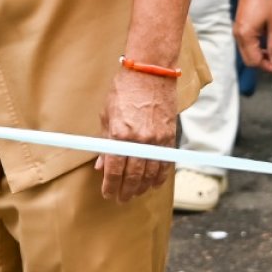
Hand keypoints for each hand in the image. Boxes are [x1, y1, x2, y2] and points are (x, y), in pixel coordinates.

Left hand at [97, 66, 179, 202]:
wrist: (150, 72)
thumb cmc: (124, 90)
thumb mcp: (106, 115)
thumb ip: (105, 143)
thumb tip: (102, 165)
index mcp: (119, 135)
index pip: (115, 171)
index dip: (110, 186)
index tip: (108, 194)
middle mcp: (139, 141)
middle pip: (133, 176)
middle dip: (126, 191)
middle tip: (121, 198)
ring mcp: (156, 140)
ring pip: (151, 173)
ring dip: (142, 187)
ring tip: (136, 193)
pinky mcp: (169, 137)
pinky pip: (165, 164)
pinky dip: (160, 176)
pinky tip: (154, 183)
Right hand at [233, 0, 271, 73]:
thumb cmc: (265, 1)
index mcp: (246, 36)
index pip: (254, 61)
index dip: (267, 67)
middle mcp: (238, 37)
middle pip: (248, 60)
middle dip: (262, 64)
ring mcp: (237, 33)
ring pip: (246, 54)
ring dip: (259, 57)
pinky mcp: (239, 29)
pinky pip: (245, 46)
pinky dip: (255, 50)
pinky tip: (266, 45)